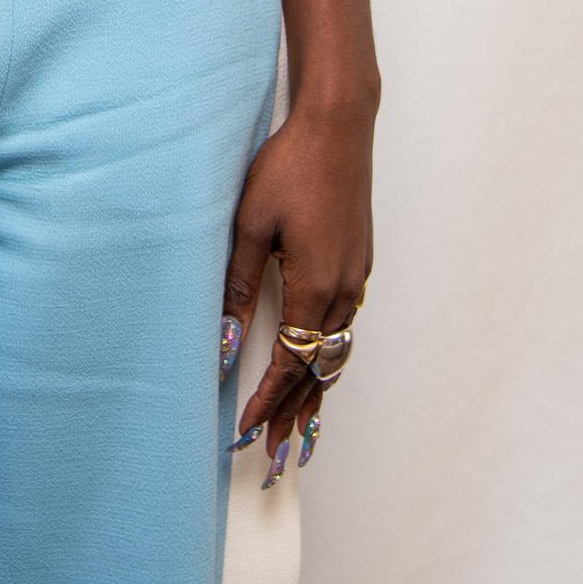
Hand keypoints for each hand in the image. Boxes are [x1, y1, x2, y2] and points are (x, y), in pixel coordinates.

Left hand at [221, 100, 374, 477]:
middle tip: (276, 457)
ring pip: (336, 351)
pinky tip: (319, 360)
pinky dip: (330, 355)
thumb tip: (223, 342)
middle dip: (295, 415)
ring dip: (315, 390)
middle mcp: (342, 291)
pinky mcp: (359, 261)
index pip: (288, 364)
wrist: (338, 126)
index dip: (267, 401)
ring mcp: (356, 277)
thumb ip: (235, 284)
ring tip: (298, 427)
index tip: (246, 431)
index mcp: (313, 287)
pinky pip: (345, 326)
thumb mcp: (249, 223)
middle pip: (319, 371)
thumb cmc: (289, 167)